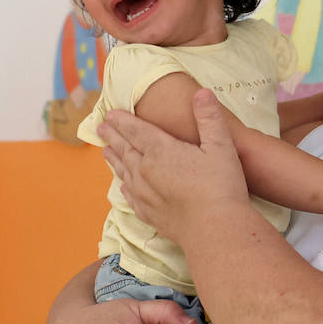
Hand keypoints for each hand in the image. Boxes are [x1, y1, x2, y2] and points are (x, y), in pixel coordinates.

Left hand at [98, 88, 248, 244]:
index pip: (135, 130)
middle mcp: (146, 171)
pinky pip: (129, 195)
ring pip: (123, 171)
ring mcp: (144, 194)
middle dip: (112, 136)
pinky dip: (123, 185)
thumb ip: (209, 118)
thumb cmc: (220, 186)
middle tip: (101, 127)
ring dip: (113, 159)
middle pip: (124, 149)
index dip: (122, 120)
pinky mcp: (148, 214)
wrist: (214, 230)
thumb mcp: (221, 146)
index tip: (110, 114)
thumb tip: (202, 93)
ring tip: (106, 151)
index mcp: (161, 151)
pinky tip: (123, 184)